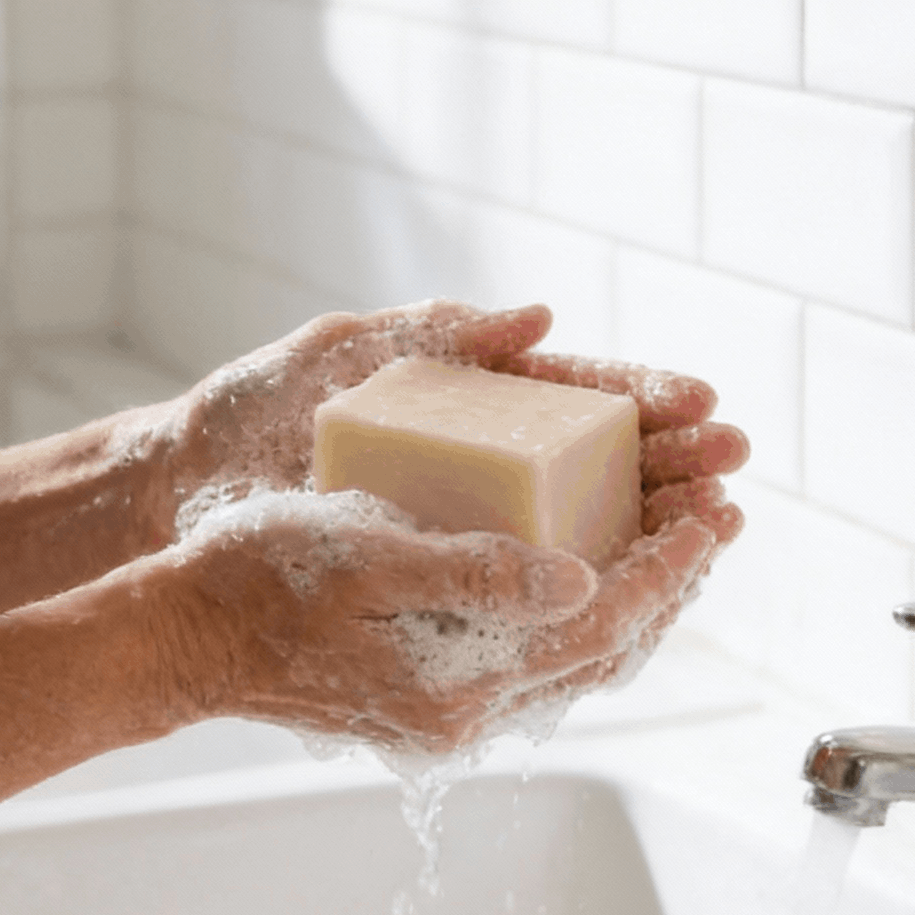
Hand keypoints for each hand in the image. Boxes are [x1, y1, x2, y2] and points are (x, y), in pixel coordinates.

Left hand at [158, 300, 750, 551]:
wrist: (183, 484)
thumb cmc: (256, 408)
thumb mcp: (343, 352)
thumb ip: (432, 332)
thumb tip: (537, 317)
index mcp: (466, 396)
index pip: (573, 397)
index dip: (640, 400)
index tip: (701, 405)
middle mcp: (478, 462)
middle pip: (596, 463)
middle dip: (670, 462)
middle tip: (730, 465)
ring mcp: (463, 525)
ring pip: (579, 531)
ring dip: (648, 528)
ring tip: (711, 525)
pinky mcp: (438, 580)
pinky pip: (526, 589)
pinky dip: (585, 589)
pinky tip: (634, 597)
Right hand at [163, 492, 718, 754]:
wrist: (185, 631)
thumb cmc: (260, 574)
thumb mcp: (365, 552)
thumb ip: (473, 571)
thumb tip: (578, 579)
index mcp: (457, 676)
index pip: (595, 624)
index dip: (663, 568)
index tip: (711, 514)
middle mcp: (464, 704)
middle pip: (600, 648)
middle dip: (668, 580)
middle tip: (718, 513)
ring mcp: (445, 701)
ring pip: (573, 654)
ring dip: (632, 594)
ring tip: (677, 537)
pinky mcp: (426, 685)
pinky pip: (532, 651)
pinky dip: (578, 608)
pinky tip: (590, 568)